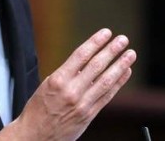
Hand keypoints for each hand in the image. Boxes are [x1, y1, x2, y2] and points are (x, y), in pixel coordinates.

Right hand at [0, 28, 135, 140]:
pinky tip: (125, 72)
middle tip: (123, 39)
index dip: (96, 42)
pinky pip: (108, 96)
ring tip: (130, 54)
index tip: (106, 32)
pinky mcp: (89, 115)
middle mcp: (72, 91)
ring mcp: (82, 104)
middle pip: (97, 65)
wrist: (34, 136)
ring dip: (120, 65)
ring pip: (106, 80)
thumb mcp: (47, 86)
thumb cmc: (38, 110)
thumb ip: (66, 74)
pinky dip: (118, 83)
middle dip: (112, 50)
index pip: (81, 55)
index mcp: (58, 80)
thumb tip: (85, 61)